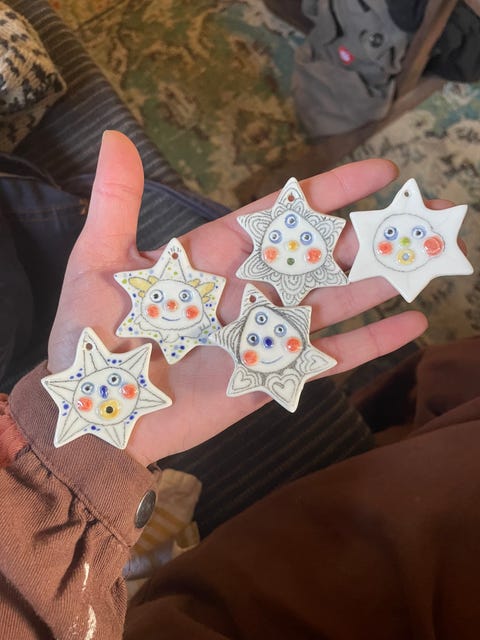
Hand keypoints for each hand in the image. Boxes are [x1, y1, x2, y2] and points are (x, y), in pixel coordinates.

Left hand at [48, 131, 426, 464]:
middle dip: (372, 237)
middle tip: (424, 219)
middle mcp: (250, 289)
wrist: (95, 412)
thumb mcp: (101, 263)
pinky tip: (411, 328)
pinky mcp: (270, 375)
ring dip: (379, 284)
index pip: (285, 216)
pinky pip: (327, 358)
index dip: (333, 192)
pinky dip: (369, 345)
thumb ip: (118, 204)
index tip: (381, 173)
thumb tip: (114, 138)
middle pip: (322, 257)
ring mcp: (264, 333)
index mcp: (216, 256)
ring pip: (334, 302)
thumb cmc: (93, 337)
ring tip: (426, 264)